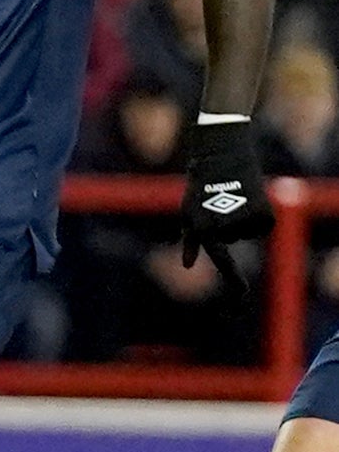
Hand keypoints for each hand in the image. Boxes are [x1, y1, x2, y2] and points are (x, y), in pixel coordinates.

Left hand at [184, 112, 264, 264]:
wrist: (221, 158)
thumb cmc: (200, 187)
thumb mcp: (189, 213)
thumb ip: (190, 240)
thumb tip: (186, 265)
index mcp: (204, 229)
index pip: (220, 259)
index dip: (232, 278)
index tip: (243, 293)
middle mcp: (225, 227)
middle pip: (230, 240)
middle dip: (225, 225)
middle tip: (219, 203)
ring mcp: (245, 221)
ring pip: (245, 233)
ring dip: (239, 218)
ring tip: (232, 197)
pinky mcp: (264, 214)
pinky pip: (260, 227)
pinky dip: (255, 216)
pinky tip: (248, 198)